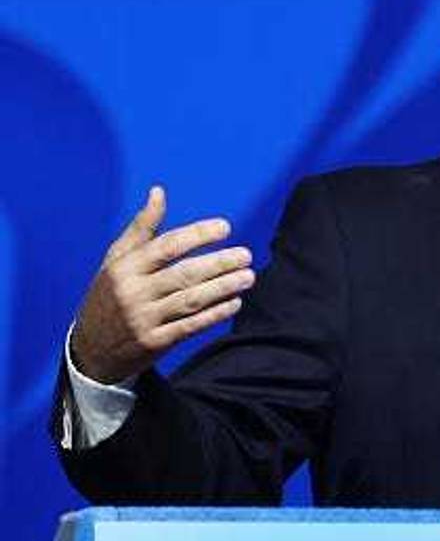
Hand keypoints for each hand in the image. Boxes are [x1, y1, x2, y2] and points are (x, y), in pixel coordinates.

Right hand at [70, 186, 254, 382]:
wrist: (90, 348)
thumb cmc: (109, 294)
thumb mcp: (116, 259)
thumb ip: (141, 227)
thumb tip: (159, 191)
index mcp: (124, 267)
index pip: (166, 246)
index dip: (197, 235)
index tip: (225, 227)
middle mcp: (133, 292)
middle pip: (183, 274)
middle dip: (219, 263)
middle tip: (246, 255)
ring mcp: (143, 319)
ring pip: (190, 300)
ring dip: (223, 288)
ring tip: (248, 277)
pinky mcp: (154, 342)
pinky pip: (190, 326)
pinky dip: (215, 314)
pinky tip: (234, 303)